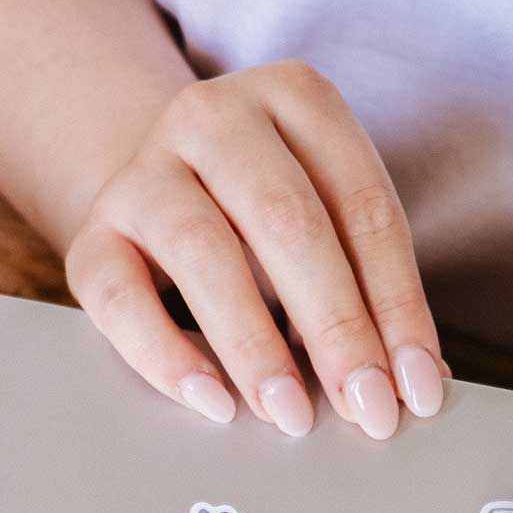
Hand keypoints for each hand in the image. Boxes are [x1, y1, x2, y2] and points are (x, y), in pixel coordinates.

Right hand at [64, 62, 446, 441]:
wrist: (155, 197)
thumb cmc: (259, 223)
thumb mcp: (324, 228)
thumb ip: (368, 290)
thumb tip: (421, 382)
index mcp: (294, 96)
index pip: (363, 206)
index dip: (397, 303)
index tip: (419, 385)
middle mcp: (212, 116)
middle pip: (287, 221)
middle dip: (336, 328)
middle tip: (365, 409)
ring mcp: (143, 173)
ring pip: (202, 252)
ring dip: (256, 345)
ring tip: (293, 416)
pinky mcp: (91, 237)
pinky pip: (121, 300)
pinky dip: (169, 357)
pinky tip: (216, 403)